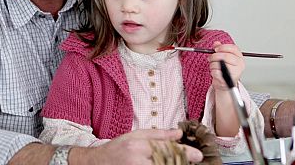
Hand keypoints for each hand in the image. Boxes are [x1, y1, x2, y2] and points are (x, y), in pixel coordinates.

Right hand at [73, 129, 202, 164]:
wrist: (96, 163)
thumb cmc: (116, 149)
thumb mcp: (135, 136)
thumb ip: (157, 134)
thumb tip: (178, 132)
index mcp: (136, 146)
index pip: (166, 149)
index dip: (184, 153)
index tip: (198, 156)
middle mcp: (136, 161)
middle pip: (166, 163)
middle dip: (181, 163)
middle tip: (192, 160)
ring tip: (180, 163)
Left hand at [208, 42, 244, 90]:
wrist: (225, 84)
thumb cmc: (225, 70)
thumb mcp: (224, 58)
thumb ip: (220, 49)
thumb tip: (216, 43)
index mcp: (240, 58)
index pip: (234, 48)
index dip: (223, 47)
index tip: (216, 49)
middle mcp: (240, 65)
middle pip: (226, 56)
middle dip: (215, 56)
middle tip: (210, 58)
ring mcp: (235, 73)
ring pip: (219, 63)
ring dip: (212, 64)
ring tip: (214, 66)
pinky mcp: (228, 80)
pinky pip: (216, 72)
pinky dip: (212, 71)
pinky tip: (215, 72)